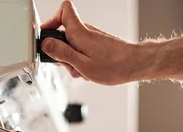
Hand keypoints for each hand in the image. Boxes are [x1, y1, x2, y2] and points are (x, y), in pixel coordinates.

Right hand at [40, 1, 182, 85]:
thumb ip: (62, 54)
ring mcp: (92, 37)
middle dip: (61, 50)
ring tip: (82, 70)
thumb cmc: (114, 66)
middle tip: (67, 64)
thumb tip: (46, 45)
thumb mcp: (82, 65)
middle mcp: (85, 30)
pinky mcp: (97, 44)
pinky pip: (82, 49)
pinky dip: (81, 60)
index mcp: (79, 32)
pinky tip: (89, 70)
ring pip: (73, 44)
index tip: (47, 36)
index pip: (63, 10)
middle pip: (63, 33)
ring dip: (72, 59)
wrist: (136, 65)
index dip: (51, 21)